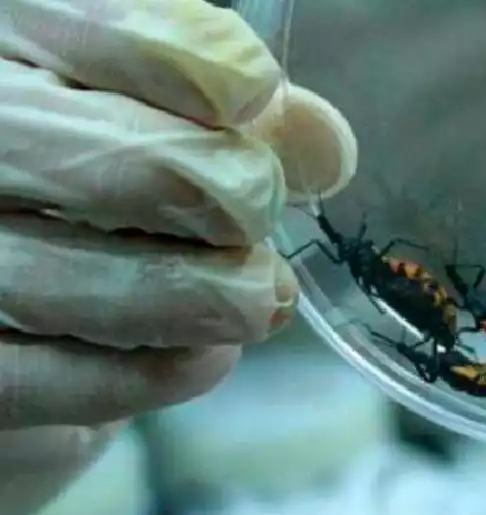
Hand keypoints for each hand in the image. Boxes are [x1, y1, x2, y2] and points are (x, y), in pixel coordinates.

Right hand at [0, 0, 356, 514]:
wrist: (23, 335)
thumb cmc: (105, 211)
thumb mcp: (172, 142)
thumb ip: (248, 130)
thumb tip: (327, 145)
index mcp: (9, 56)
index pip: (81, 27)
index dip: (183, 58)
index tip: (253, 88)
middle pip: (86, 155)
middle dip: (210, 188)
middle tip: (259, 207)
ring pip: (67, 278)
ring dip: (200, 293)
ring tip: (259, 295)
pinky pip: (63, 381)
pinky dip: (161, 371)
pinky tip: (209, 354)